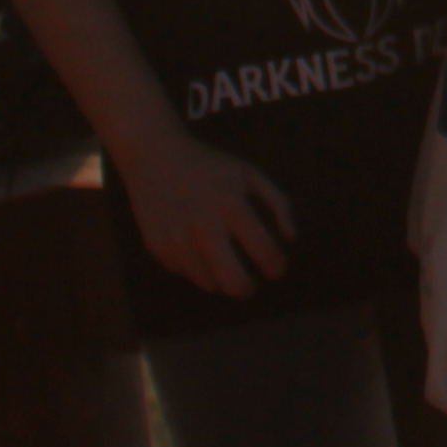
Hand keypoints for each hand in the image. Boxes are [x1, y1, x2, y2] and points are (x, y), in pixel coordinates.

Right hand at [110, 120, 295, 297]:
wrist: (154, 157)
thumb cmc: (209, 166)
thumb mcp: (249, 174)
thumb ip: (278, 203)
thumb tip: (291, 239)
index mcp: (232, 206)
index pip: (265, 252)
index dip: (276, 266)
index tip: (276, 269)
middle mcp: (204, 229)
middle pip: (234, 283)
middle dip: (248, 289)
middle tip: (251, 285)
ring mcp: (178, 242)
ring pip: (210, 284)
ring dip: (221, 276)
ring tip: (220, 256)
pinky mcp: (159, 250)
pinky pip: (187, 273)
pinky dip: (196, 265)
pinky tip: (194, 243)